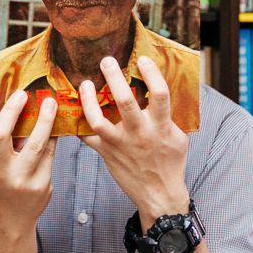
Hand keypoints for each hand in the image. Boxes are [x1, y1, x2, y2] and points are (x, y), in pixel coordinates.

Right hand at [0, 90, 57, 235]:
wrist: (14, 216)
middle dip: (12, 111)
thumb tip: (19, 103)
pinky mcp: (41, 183)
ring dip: (44, 120)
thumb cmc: (5, 181)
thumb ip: (4, 139)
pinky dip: (54, 135)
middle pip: (1, 136)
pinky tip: (59, 122)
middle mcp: (0, 170)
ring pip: (35, 144)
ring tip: (50, 103)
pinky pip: (50, 153)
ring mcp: (21, 178)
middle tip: (22, 94)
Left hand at [79, 55, 189, 229]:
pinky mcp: (106, 152)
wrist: (158, 194)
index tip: (141, 59)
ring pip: (98, 119)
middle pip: (125, 100)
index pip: (159, 93)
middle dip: (114, 77)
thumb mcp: (178, 136)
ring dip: (88, 99)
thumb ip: (170, 114)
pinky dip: (77, 123)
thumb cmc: (170, 163)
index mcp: (161, 126)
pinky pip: (86, 136)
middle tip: (106, 61)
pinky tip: (73, 109)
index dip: (151, 73)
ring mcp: (120, 144)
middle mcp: (139, 133)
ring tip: (85, 84)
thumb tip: (163, 89)